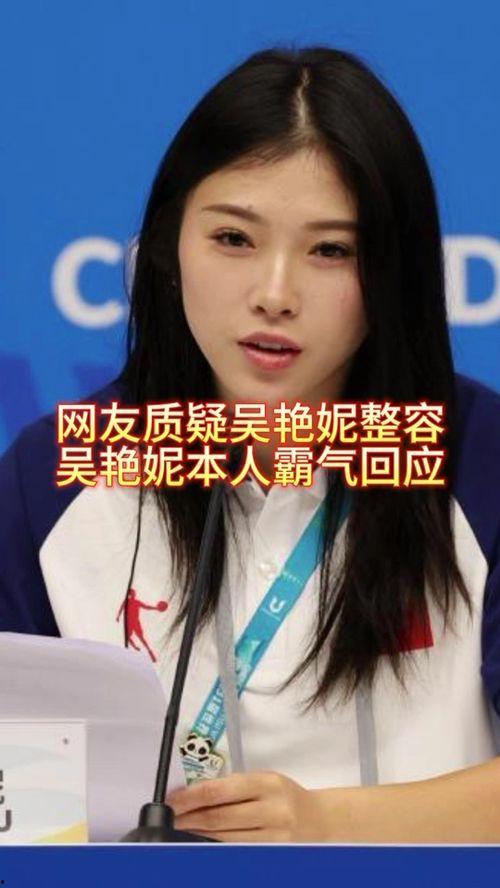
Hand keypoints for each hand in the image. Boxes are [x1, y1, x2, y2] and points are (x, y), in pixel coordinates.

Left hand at [166, 770, 327, 842]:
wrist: (319, 821)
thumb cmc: (286, 797)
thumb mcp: (265, 782)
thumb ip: (235, 788)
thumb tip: (197, 796)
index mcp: (268, 784)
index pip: (220, 791)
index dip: (192, 797)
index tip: (174, 800)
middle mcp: (273, 810)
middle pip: (220, 817)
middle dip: (190, 818)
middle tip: (171, 817)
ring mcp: (274, 837)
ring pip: (226, 838)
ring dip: (199, 835)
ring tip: (182, 829)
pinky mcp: (274, 854)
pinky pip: (238, 851)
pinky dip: (217, 847)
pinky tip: (204, 842)